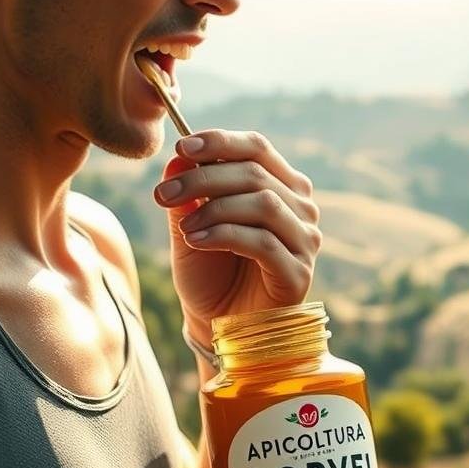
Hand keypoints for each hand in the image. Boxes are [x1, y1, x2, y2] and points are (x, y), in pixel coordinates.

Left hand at [153, 130, 321, 344]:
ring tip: (182, 227)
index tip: (180, 148)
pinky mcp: (299, 273)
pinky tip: (195, 242)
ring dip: (214, 208)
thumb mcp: (190, 226)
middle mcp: (301, 209)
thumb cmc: (210, 273)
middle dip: (203, 178)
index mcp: (281, 186)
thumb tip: (177, 158)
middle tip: (163, 194)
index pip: (257, 148)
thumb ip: (187, 194)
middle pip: (256, 174)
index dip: (220, 142)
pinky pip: (263, 243)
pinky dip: (224, 236)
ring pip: (263, 204)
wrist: (218, 325)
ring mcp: (305, 241)